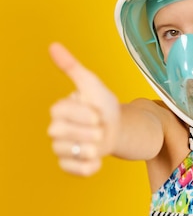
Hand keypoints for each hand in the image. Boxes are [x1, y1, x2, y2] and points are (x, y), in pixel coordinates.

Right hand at [48, 43, 120, 175]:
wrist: (117, 128)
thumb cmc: (103, 106)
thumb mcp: (91, 84)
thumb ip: (71, 67)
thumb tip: (53, 45)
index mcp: (59, 110)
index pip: (60, 113)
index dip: (82, 114)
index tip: (97, 114)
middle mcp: (55, 130)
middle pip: (59, 133)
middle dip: (86, 132)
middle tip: (100, 129)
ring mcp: (61, 148)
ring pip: (65, 152)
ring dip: (89, 149)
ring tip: (99, 144)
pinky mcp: (69, 165)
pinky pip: (74, 171)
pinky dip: (90, 167)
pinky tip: (98, 158)